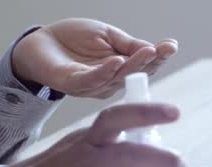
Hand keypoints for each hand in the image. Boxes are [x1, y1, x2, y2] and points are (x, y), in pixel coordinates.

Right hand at [0, 103, 188, 166]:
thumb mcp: (76, 146)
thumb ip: (110, 144)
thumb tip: (154, 146)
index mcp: (87, 141)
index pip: (117, 118)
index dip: (147, 112)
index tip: (176, 112)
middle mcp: (89, 164)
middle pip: (131, 156)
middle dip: (164, 160)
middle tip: (181, 166)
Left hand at [12, 18, 177, 98]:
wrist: (40, 42)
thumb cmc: (74, 40)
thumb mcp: (106, 36)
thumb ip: (128, 44)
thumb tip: (154, 49)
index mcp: (121, 69)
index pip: (144, 65)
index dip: (159, 57)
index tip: (171, 46)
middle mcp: (111, 81)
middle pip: (135, 74)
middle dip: (151, 63)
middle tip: (162, 51)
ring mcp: (93, 85)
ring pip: (117, 78)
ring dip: (133, 65)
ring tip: (147, 52)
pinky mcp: (73, 84)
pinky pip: (91, 80)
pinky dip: (105, 72)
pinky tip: (116, 61)